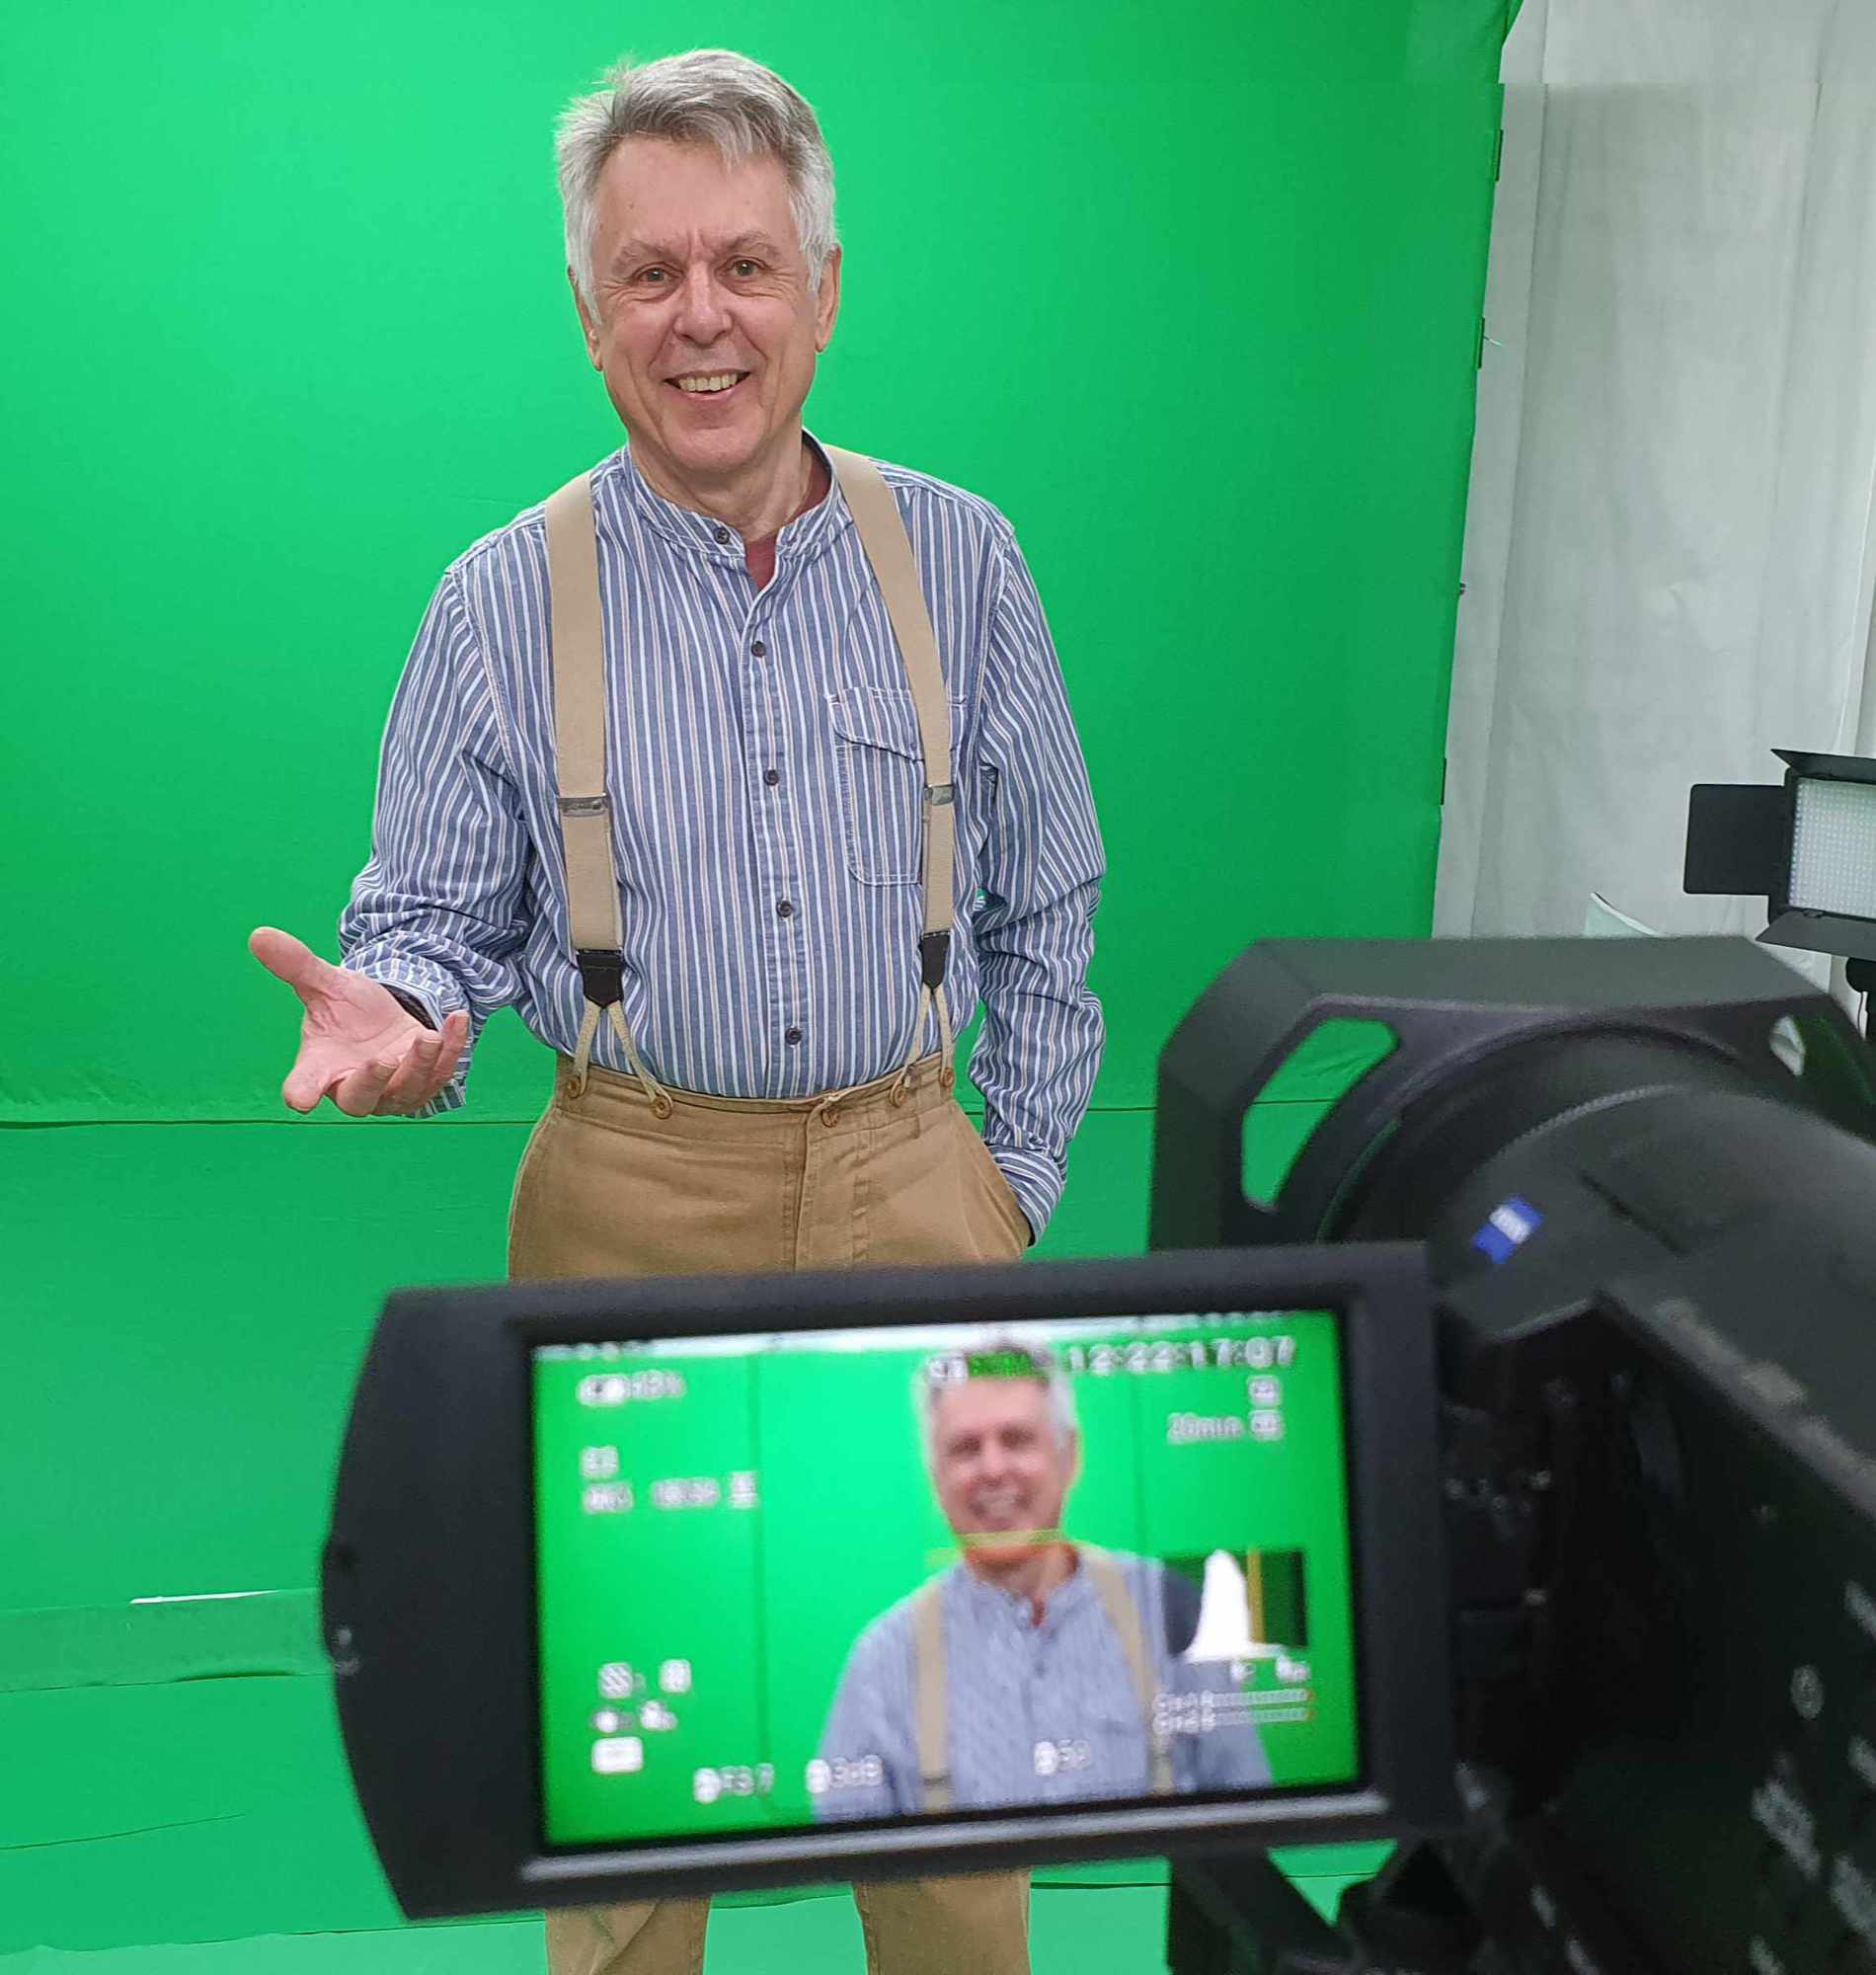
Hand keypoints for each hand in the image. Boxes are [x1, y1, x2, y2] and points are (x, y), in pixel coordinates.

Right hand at [249, 926, 470, 1115]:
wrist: (385, 1019)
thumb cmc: (346, 1011)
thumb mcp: (326, 984)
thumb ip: (296, 965)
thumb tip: (259, 934)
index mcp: (320, 1067)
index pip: (302, 1086)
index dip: (301, 1093)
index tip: (300, 1099)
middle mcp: (355, 1087)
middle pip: (359, 1100)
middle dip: (372, 1081)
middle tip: (384, 1059)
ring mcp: (393, 1091)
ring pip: (407, 1091)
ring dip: (420, 1065)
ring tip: (427, 1035)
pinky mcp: (425, 1083)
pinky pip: (442, 1073)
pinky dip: (452, 1048)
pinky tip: (456, 1018)